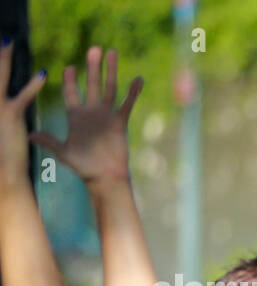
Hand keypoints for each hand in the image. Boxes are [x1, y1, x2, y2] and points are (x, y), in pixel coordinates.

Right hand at [0, 42, 45, 189]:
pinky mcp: (11, 116)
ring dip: (4, 59)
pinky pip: (22, 96)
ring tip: (7, 41)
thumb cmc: (2, 154)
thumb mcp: (1, 128)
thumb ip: (4, 113)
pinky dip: (33, 85)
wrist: (4, 173)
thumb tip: (8, 107)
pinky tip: (44, 74)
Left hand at [30, 47, 140, 188]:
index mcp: (76, 117)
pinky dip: (133, 92)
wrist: (105, 176)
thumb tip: (30, 135)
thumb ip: (49, 141)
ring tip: (112, 52)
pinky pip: (127, 104)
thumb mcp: (63, 152)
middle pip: (91, 84)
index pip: (71, 93)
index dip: (69, 81)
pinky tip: (138, 79)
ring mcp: (107, 116)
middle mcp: (92, 112)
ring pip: (109, 88)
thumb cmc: (83, 166)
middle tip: (94, 49)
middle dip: (92, 67)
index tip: (68, 68)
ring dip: (111, 71)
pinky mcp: (120, 122)